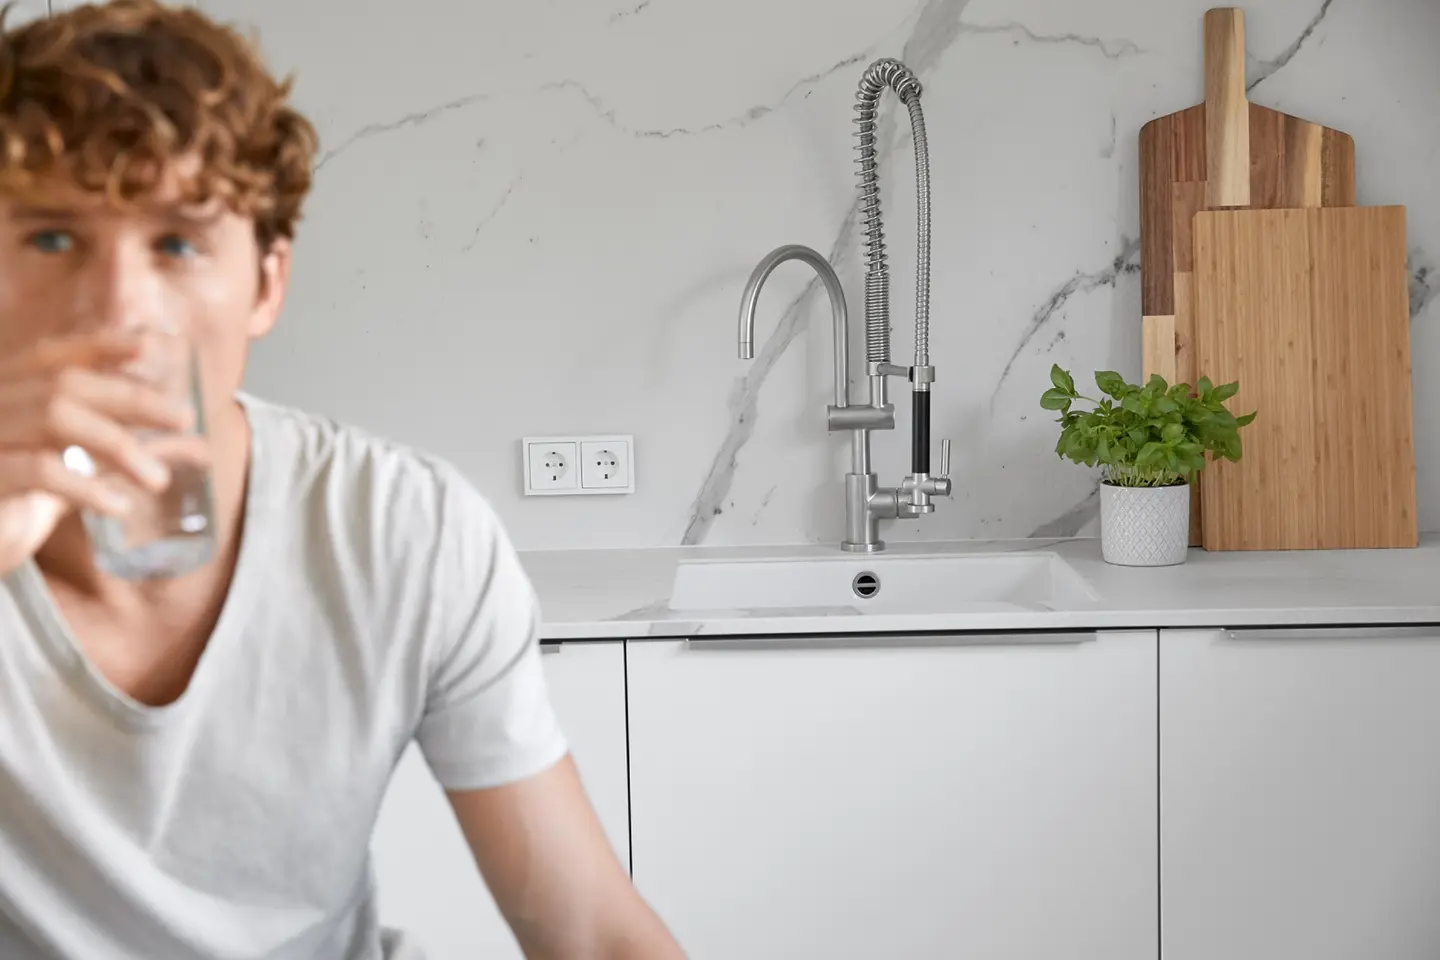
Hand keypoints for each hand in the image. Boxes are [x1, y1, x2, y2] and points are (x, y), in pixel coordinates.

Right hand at [0, 331, 192, 577]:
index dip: (99, 345)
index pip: (53, 355)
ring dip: (117, 444)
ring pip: (55, 417)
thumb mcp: (77, 470)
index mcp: (9, 391)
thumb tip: (198, 446)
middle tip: (183, 418)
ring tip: (158, 479)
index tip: (148, 348)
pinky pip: (38, 470)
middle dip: (132, 397)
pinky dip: (85, 486)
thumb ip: (126, 452)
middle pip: (66, 383)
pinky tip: (118, 506)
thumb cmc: (21, 500)